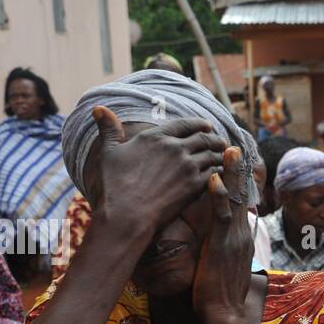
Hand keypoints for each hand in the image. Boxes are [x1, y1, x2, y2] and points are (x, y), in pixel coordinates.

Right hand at [86, 106, 226, 237]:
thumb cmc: (115, 185)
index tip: (207, 126)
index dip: (199, 124)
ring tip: (225, 155)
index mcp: (155, 136)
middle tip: (221, 141)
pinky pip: (216, 172)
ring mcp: (187, 165)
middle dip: (214, 138)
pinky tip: (223, 173)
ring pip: (212, 153)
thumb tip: (98, 108)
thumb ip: (110, 129)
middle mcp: (174, 147)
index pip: (185, 124)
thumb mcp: (109, 153)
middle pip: (204, 137)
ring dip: (220, 153)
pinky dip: (221, 170)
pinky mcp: (195, 184)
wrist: (128, 215)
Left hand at [194, 146, 254, 323]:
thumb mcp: (222, 266)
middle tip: (234, 147)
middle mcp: (242, 233)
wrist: (223, 314)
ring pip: (234, 199)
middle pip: (241, 195)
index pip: (240, 204)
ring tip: (228, 150)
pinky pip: (221, 215)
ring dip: (232, 173)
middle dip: (238, 170)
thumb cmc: (218, 294)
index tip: (233, 163)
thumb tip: (219, 240)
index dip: (237, 183)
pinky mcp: (223, 244)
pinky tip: (214, 178)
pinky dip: (219, 195)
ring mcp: (234, 238)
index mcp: (241, 238)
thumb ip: (222, 249)